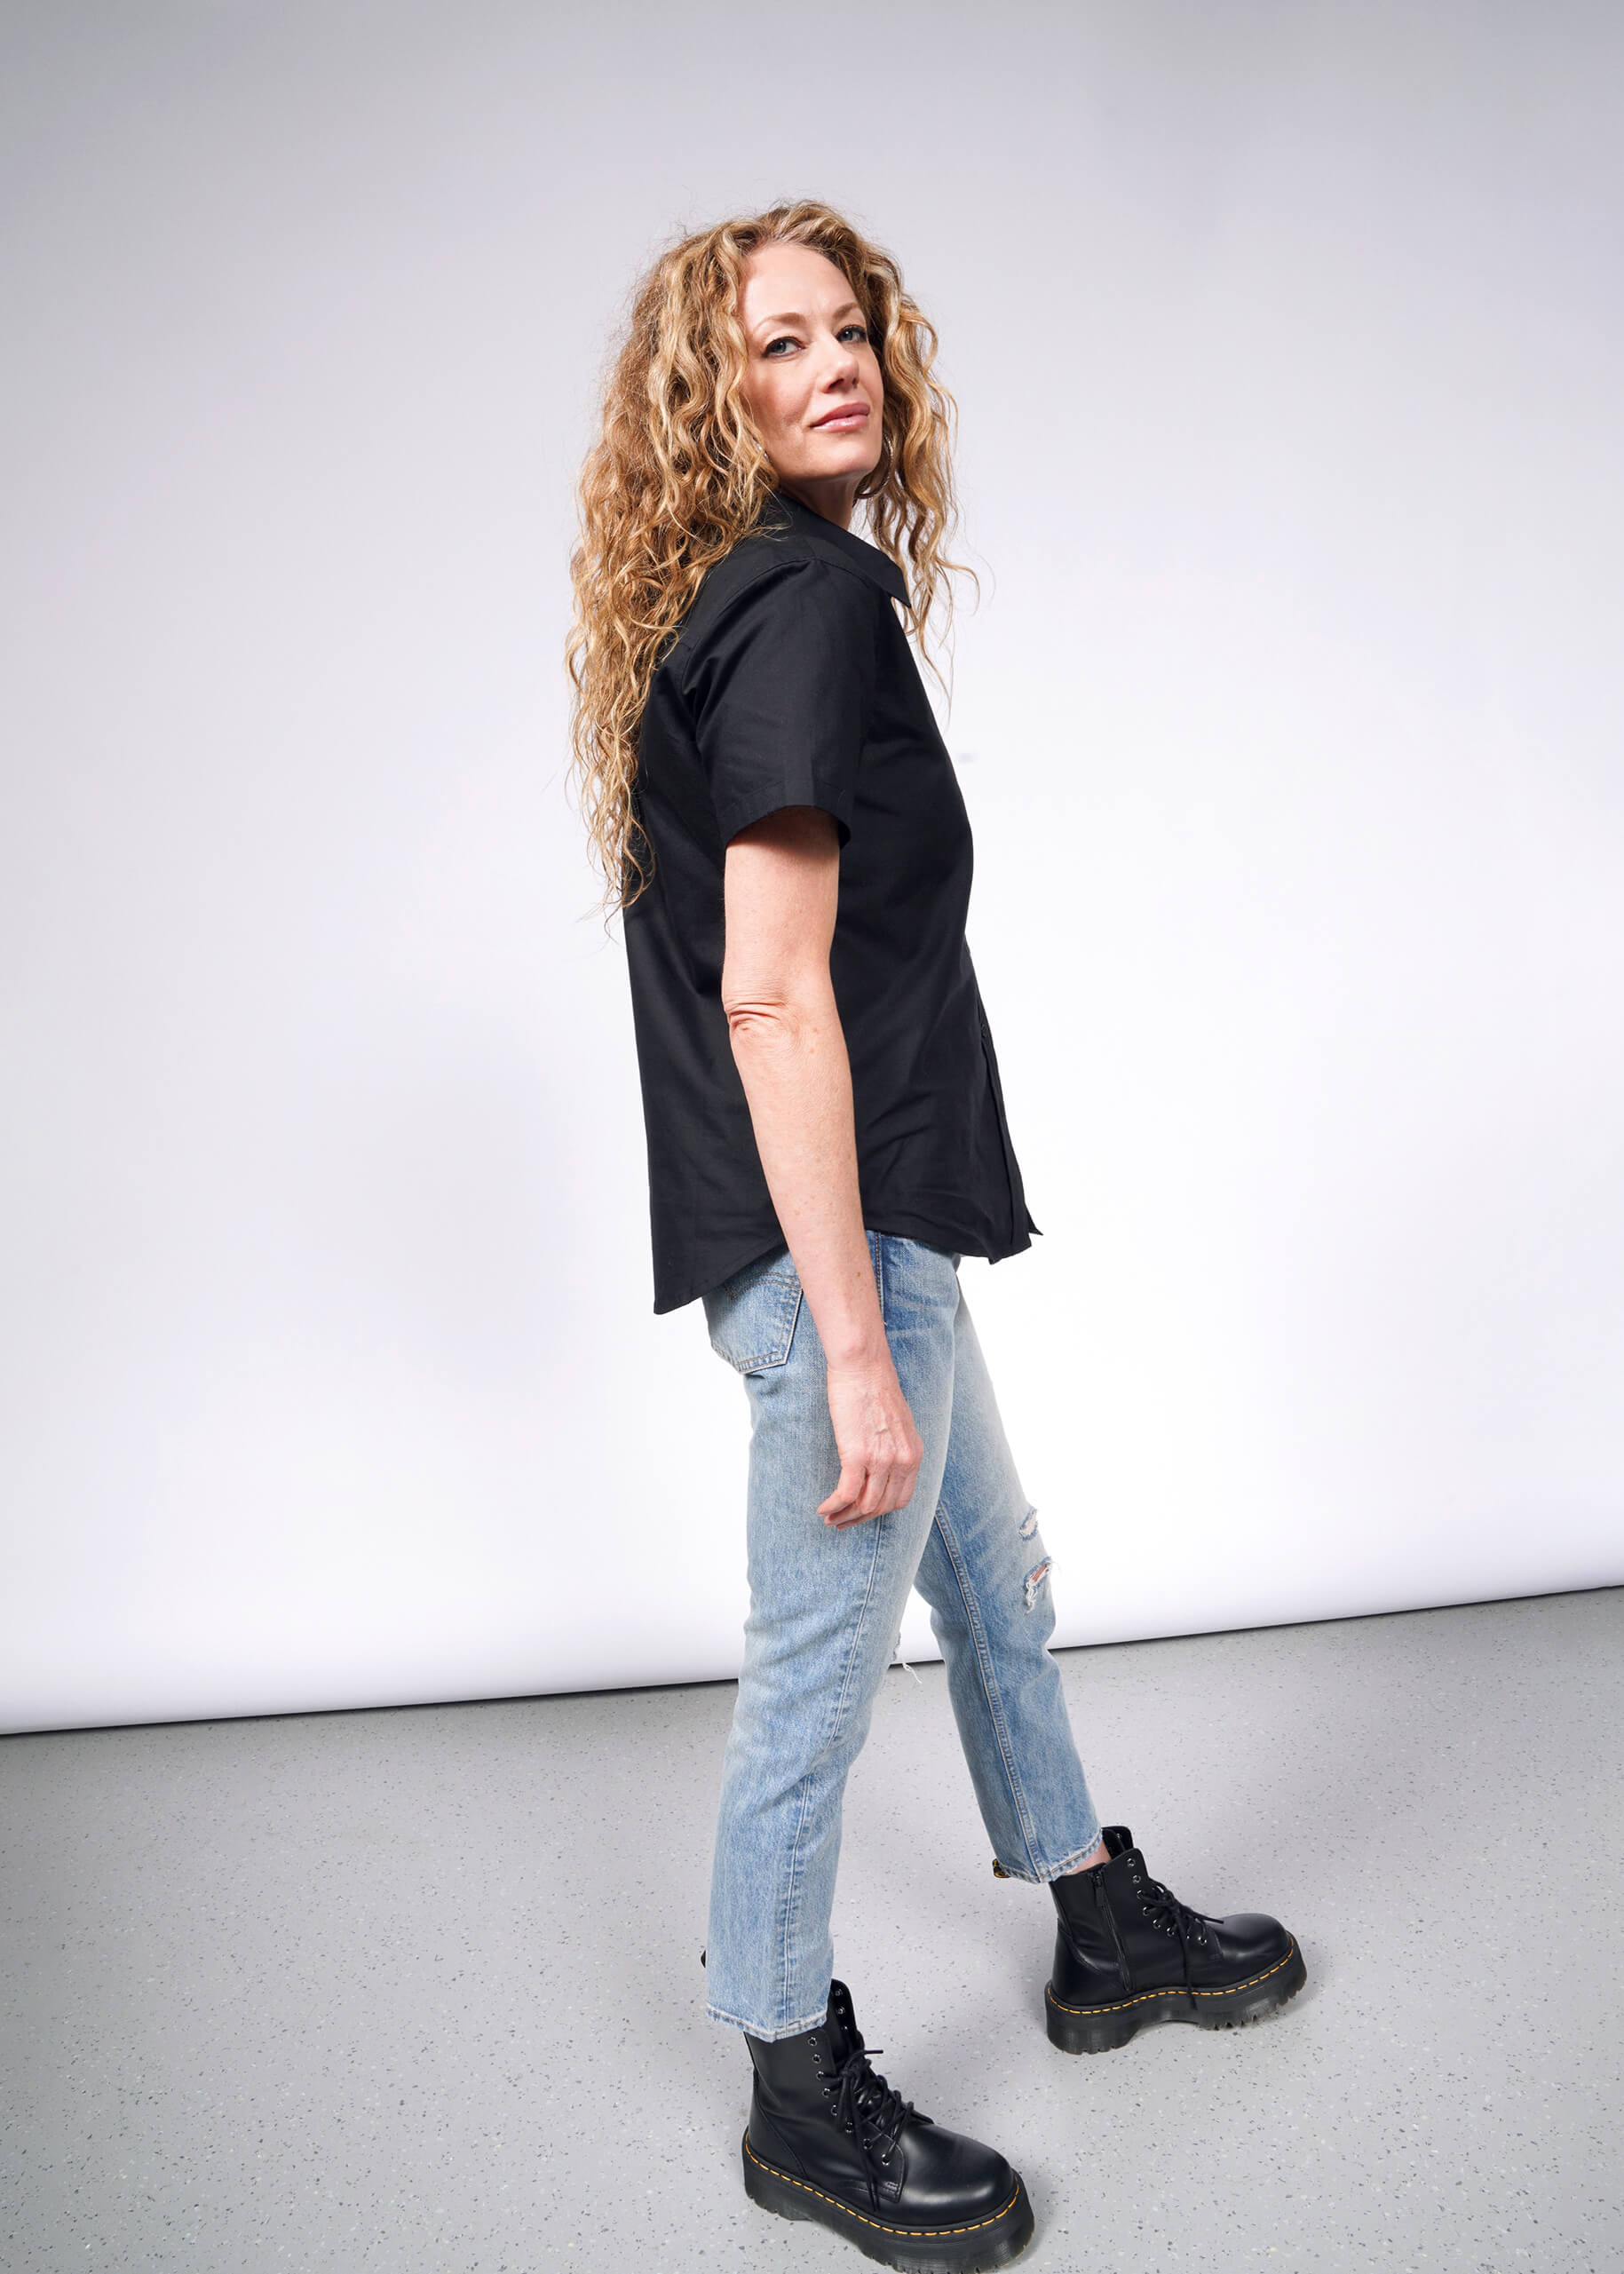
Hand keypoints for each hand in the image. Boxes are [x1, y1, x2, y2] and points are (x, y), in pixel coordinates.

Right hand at [818, 1357, 924, 1528]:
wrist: (863, 1365)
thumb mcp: (897, 1422)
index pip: (901, 1499)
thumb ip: (894, 1446)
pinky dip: (833, 1506)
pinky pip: (846, 1494)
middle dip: (860, 1519)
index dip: (880, 1512)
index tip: (862, 1513)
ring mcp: (881, 1460)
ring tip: (829, 1518)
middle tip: (841, 1523)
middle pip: (882, 1507)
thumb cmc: (874, 1386)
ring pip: (864, 1505)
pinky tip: (823, 1509)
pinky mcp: (858, 1455)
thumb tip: (881, 1466)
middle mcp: (902, 1461)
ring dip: (844, 1517)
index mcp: (913, 1453)